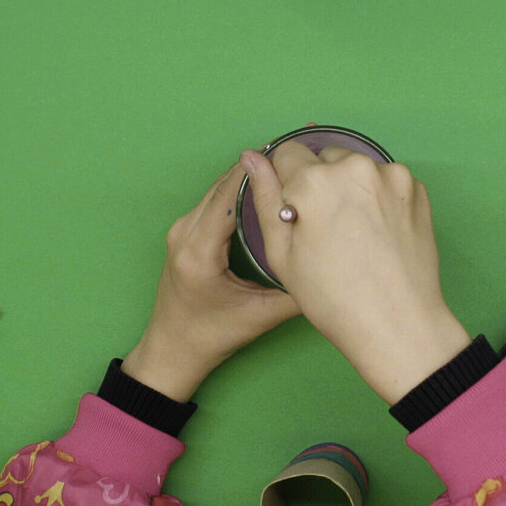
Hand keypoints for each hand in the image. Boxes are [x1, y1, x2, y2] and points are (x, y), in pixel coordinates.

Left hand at [121, 163, 299, 401]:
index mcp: (199, 250)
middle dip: (259, 165)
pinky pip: (214, 200)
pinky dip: (238, 189)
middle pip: (224, 184)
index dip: (261, 170)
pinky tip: (265, 188)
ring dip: (249, 175)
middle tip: (297, 153)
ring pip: (219, 189)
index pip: (230, 194)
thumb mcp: (261, 315)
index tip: (292, 154)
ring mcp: (181, 230)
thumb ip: (296, 292)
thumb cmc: (211, 337)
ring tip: (286, 165)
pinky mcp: (185, 233)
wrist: (172, 351)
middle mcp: (184, 232)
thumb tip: (333, 267)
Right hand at [241, 144, 471, 403]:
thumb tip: (251, 158)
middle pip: (325, 158)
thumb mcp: (283, 254)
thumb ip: (265, 197)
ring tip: (356, 234)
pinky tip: (379, 234)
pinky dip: (380, 198)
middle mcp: (355, 168)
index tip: (297, 211)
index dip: (287, 183)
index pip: (287, 152)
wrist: (398, 324)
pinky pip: (387, 181)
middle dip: (321, 183)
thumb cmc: (334, 299)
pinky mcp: (418, 189)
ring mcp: (393, 176)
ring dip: (352, 188)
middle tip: (328, 228)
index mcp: (315, 182)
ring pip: (358, 168)